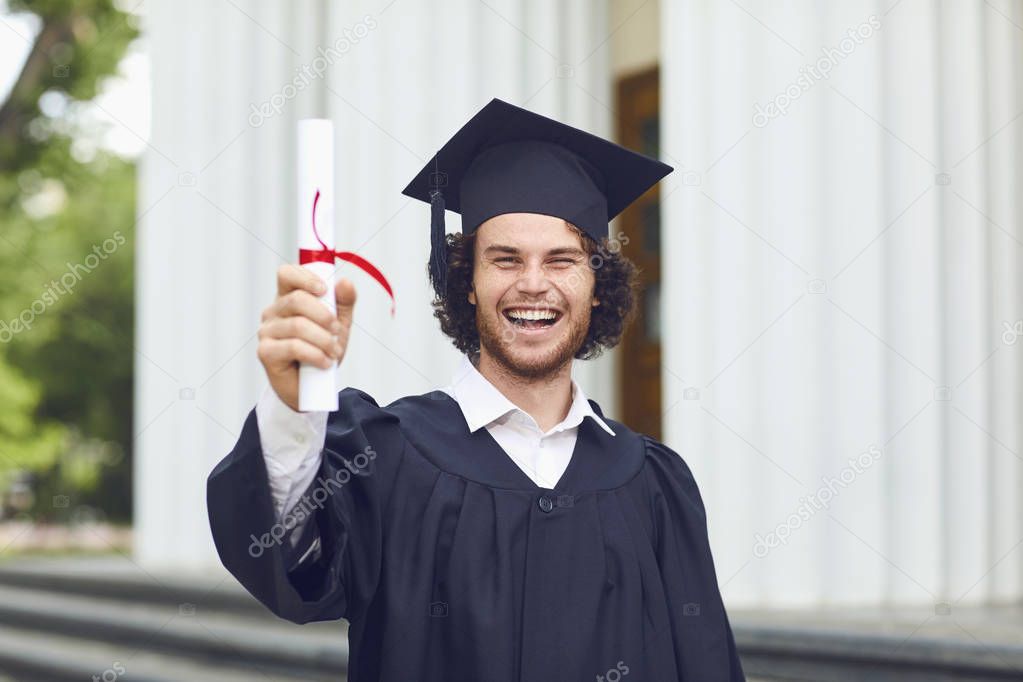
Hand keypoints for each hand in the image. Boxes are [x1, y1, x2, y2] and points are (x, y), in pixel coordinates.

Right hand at [257, 264, 356, 410]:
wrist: (313, 387)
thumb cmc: (322, 350)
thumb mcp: (338, 324)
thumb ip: (343, 302)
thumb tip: (344, 282)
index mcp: (288, 298)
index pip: (286, 274)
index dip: (305, 277)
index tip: (324, 290)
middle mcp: (274, 312)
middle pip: (296, 300)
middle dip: (323, 314)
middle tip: (336, 330)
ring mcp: (267, 332)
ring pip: (297, 326)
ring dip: (323, 339)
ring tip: (334, 351)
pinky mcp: (266, 352)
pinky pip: (293, 347)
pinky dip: (315, 354)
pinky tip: (325, 362)